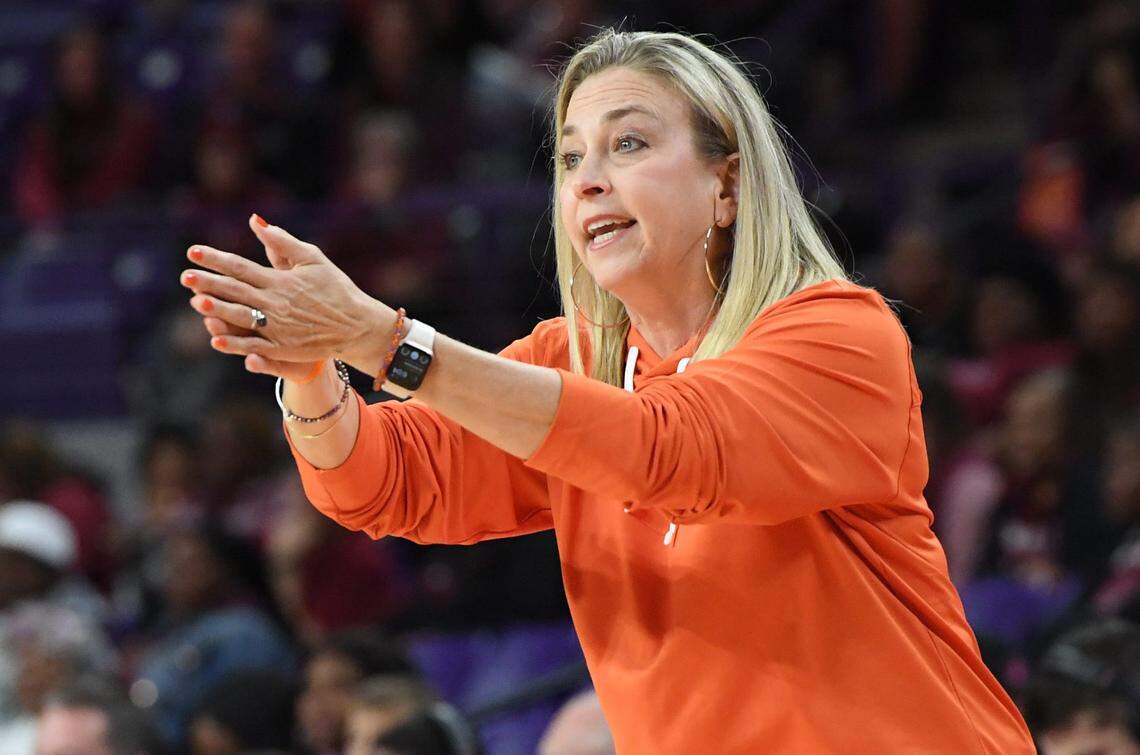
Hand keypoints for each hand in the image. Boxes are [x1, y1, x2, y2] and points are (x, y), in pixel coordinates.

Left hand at [182, 214, 390, 378]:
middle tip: (186, 277)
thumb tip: (254, 222)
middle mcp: (276, 303)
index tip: (193, 252)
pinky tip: (216, 339)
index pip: (240, 267)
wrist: (356, 325)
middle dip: (208, 283)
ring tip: (196, 302)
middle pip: (236, 291)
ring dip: (217, 310)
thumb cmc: (335, 288)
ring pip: (241, 317)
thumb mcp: (312, 258)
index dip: (215, 259)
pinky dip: (235, 343)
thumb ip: (282, 242)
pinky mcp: (284, 348)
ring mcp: (279, 327)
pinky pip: (254, 345)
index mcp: (280, 280)